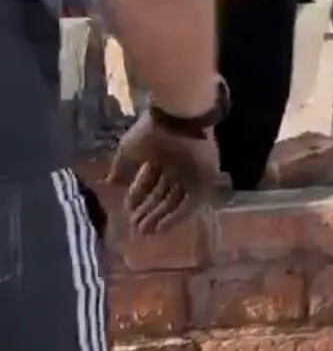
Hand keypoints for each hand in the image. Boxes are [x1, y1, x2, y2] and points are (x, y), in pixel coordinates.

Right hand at [112, 113, 225, 233]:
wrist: (179, 119)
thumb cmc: (152, 131)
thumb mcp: (129, 150)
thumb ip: (120, 167)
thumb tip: (109, 184)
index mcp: (159, 158)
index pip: (148, 183)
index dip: (137, 199)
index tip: (127, 213)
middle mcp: (176, 168)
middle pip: (162, 195)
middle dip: (149, 212)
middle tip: (137, 229)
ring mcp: (190, 173)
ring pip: (174, 200)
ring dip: (160, 216)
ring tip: (146, 231)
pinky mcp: (204, 178)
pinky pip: (191, 202)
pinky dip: (177, 214)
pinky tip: (163, 226)